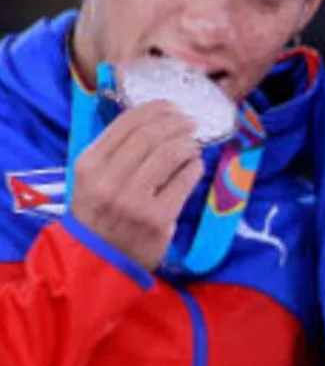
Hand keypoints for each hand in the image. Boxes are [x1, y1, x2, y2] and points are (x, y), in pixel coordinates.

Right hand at [70, 102, 203, 270]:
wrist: (99, 260)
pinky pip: (185, 180)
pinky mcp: (158, 218)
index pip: (127, 123)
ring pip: (171, 154)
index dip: (156, 109)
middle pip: (152, 135)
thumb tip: (156, 119)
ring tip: (192, 145)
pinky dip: (194, 166)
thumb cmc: (100, 213)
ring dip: (188, 144)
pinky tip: (194, 166)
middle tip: (190, 122)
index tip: (172, 106)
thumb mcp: (92, 178)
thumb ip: (116, 150)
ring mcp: (134, 200)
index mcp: (89, 164)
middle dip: (177, 122)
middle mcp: (109, 180)